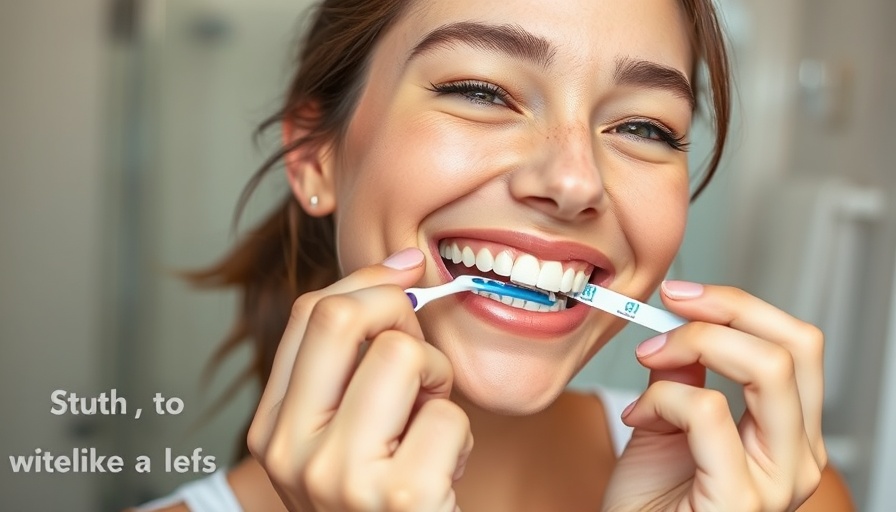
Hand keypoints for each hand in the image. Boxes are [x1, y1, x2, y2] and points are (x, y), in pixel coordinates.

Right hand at [248, 248, 472, 511]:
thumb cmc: (380, 505)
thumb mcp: (343, 437)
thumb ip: (352, 367)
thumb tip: (405, 271)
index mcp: (272, 429)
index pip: (309, 313)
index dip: (367, 279)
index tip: (409, 272)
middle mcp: (291, 451)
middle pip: (343, 316)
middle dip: (401, 316)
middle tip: (420, 361)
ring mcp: (339, 476)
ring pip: (403, 356)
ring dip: (437, 382)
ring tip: (430, 425)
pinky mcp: (398, 496)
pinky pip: (447, 414)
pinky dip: (460, 438)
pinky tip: (443, 475)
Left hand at [603, 281, 825, 511]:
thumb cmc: (648, 501)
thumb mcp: (667, 419)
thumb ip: (684, 373)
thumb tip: (683, 323)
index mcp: (789, 433)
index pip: (796, 345)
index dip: (739, 304)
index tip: (682, 294)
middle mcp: (798, 457)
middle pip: (796, 346)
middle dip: (726, 311)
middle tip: (669, 309)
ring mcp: (778, 482)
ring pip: (768, 369)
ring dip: (695, 344)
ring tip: (649, 360)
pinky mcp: (743, 501)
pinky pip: (710, 413)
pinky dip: (664, 397)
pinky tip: (637, 418)